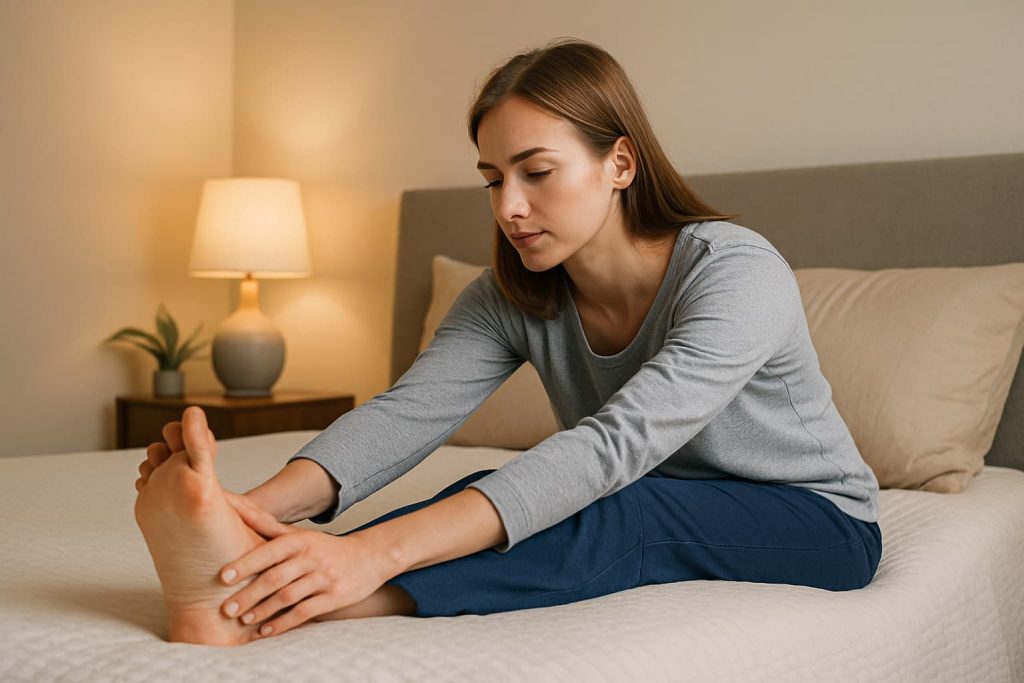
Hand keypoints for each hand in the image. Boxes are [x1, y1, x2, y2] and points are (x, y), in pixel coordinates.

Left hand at [217, 503, 392, 639]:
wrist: (370, 557)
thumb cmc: (325, 547)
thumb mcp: (300, 535)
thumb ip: (267, 527)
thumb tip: (233, 507)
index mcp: (300, 540)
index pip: (269, 551)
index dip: (246, 564)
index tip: (223, 577)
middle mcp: (312, 557)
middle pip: (275, 578)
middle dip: (249, 595)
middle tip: (226, 609)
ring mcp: (324, 577)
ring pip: (288, 597)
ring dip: (263, 610)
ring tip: (243, 620)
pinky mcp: (335, 597)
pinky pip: (305, 612)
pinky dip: (283, 623)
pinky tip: (267, 630)